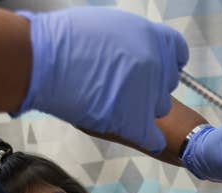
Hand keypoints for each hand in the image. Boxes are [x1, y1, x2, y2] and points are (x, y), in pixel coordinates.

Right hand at [15, 7, 187, 154]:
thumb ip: (130, 39)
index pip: (177, 51)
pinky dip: (150, 138)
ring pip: (160, 107)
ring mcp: (147, 93)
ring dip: (144, 106)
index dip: (165, 60)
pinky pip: (152, 136)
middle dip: (151, 83)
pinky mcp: (134, 120)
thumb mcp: (109, 26)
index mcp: (152, 36)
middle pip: (167, 81)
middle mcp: (156, 64)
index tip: (156, 66)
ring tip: (116, 101)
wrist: (44, 60)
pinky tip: (146, 136)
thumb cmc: (66, 40)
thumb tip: (134, 48)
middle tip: (124, 84)